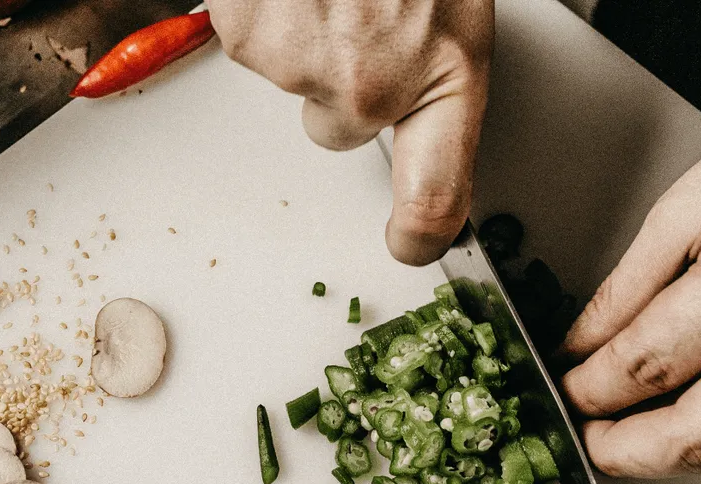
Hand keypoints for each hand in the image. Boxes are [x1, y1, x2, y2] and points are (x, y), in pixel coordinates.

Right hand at [205, 0, 493, 264]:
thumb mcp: (450, 9)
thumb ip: (430, 73)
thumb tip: (415, 122)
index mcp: (444, 76)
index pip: (437, 197)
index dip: (421, 232)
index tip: (410, 243)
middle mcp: (372, 87)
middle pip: (336, 130)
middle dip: (341, 84)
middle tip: (359, 19)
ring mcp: (304, 65)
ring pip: (293, 80)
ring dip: (307, 37)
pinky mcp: (249, 37)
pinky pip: (253, 43)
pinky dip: (268, 13)